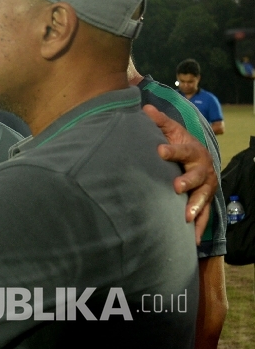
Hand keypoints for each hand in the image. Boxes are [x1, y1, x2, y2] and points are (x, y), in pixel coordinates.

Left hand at [144, 105, 216, 242]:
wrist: (201, 158)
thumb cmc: (180, 144)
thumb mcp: (172, 131)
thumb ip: (159, 122)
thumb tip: (144, 108)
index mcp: (192, 150)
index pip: (182, 149)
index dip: (171, 150)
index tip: (160, 150)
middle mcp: (202, 169)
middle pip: (196, 176)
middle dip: (188, 181)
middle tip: (176, 187)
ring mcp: (205, 187)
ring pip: (202, 197)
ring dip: (195, 206)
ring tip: (186, 216)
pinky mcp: (204, 201)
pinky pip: (203, 216)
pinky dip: (198, 227)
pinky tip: (190, 240)